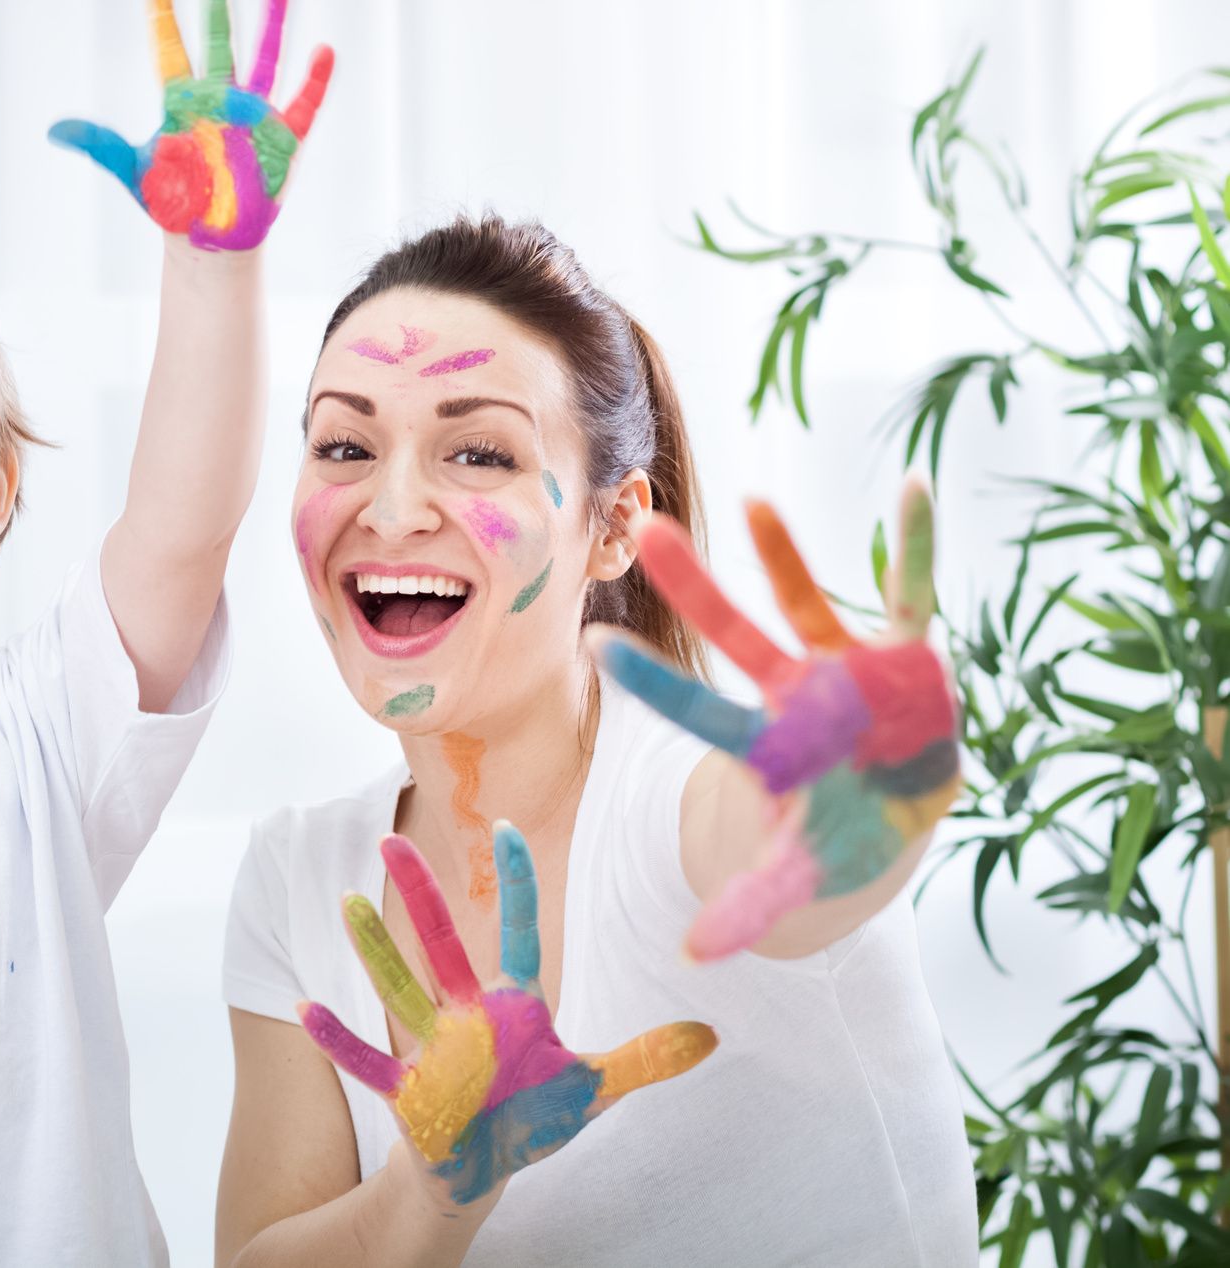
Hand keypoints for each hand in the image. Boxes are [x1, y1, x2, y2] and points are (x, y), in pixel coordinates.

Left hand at [48, 0, 332, 250]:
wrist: (209, 239)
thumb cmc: (172, 204)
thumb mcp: (132, 171)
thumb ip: (100, 144)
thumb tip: (53, 130)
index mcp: (183, 102)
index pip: (171, 50)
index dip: (164, 18)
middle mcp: (220, 100)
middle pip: (221, 45)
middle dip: (218, 12)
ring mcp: (253, 117)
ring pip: (265, 61)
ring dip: (274, 28)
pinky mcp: (282, 141)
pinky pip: (303, 105)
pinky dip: (315, 81)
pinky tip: (325, 52)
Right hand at [298, 824, 716, 1205]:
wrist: (485, 1166)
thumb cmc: (532, 1116)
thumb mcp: (593, 1088)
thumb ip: (645, 1060)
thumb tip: (713, 1036)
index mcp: (514, 1004)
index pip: (518, 931)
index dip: (515, 882)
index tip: (506, 826)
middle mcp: (468, 1014)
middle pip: (441, 943)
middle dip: (418, 893)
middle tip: (389, 838)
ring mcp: (434, 1047)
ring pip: (399, 987)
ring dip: (373, 950)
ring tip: (344, 902)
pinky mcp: (408, 1089)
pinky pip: (366, 1060)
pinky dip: (337, 1039)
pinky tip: (305, 1009)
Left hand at [592, 480, 961, 961]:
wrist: (897, 805)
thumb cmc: (836, 835)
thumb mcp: (796, 874)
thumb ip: (750, 905)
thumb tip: (693, 956)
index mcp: (763, 742)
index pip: (696, 708)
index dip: (652, 683)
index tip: (594, 643)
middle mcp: (792, 691)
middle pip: (734, 635)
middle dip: (696, 588)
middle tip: (642, 532)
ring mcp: (844, 666)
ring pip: (806, 602)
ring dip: (785, 556)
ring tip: (754, 500)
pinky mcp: (903, 651)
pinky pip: (909, 590)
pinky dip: (913, 544)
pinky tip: (914, 486)